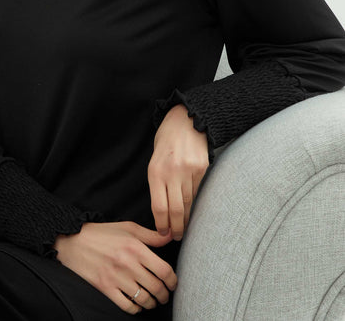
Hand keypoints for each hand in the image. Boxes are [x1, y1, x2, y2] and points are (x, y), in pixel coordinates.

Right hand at [54, 221, 176, 314]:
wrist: (74, 241)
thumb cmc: (102, 233)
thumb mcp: (128, 228)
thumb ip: (151, 235)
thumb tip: (170, 237)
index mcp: (136, 247)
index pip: (164, 270)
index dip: (173, 280)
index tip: (173, 283)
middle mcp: (128, 263)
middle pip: (156, 287)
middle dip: (164, 294)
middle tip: (165, 295)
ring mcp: (116, 277)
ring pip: (144, 299)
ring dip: (152, 303)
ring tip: (153, 301)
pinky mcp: (105, 288)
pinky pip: (127, 305)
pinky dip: (136, 308)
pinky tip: (137, 304)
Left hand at [148, 104, 208, 239]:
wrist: (186, 120)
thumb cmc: (166, 140)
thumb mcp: (154, 159)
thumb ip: (158, 182)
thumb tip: (162, 209)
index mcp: (155, 171)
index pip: (158, 206)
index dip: (161, 224)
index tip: (163, 232)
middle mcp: (171, 172)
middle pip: (174, 209)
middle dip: (175, 227)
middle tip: (176, 237)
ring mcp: (188, 171)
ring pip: (187, 202)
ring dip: (186, 218)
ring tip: (184, 227)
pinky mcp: (202, 168)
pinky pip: (198, 190)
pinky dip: (195, 201)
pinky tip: (193, 209)